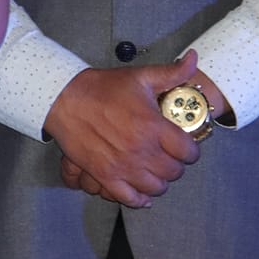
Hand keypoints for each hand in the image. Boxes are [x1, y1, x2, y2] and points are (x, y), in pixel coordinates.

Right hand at [42, 50, 204, 208]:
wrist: (65, 98)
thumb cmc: (102, 88)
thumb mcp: (140, 77)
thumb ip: (171, 73)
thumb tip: (193, 59)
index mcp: (153, 126)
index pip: (188, 151)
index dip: (190, 151)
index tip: (185, 147)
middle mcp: (141, 150)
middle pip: (173, 172)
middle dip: (175, 166)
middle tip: (169, 158)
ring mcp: (123, 166)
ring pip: (155, 188)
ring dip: (159, 182)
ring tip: (154, 172)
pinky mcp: (105, 175)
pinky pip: (128, 197)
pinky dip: (138, 199)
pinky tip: (141, 193)